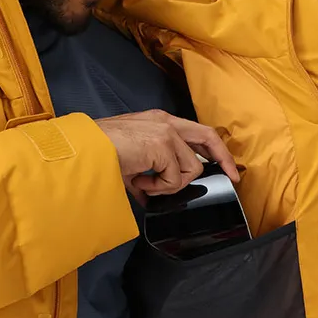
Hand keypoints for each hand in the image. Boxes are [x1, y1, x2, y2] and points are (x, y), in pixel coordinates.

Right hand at [95, 110, 239, 206]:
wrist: (86, 151)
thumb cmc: (99, 153)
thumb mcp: (130, 163)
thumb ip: (146, 176)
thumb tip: (150, 197)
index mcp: (158, 121)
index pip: (196, 132)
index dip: (213, 150)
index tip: (225, 167)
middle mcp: (165, 122)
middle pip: (208, 137)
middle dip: (223, 159)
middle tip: (232, 177)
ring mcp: (166, 132)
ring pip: (190, 169)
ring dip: (169, 185)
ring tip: (145, 183)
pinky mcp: (163, 146)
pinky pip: (174, 179)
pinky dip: (157, 188)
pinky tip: (139, 181)